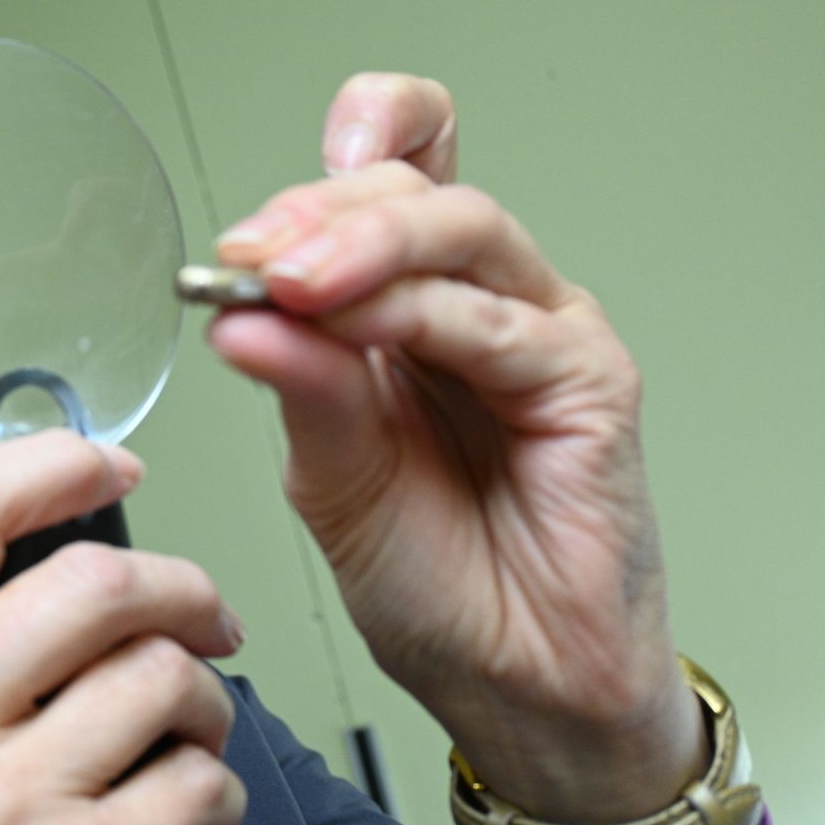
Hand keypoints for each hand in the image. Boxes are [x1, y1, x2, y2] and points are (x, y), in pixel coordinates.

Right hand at [0, 430, 245, 824]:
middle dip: (183, 589)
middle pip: (93, 583)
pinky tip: (184, 822)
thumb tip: (77, 543)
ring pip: (165, 674)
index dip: (55, 463)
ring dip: (209, 706)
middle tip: (210, 621)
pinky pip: (202, 778)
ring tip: (188, 743)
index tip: (114, 465)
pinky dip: (218, 796)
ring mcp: (0, 808)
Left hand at [208, 74, 703, 824]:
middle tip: (253, 254)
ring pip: (462, 233)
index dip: (354, 141)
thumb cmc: (437, 581)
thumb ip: (302, 387)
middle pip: (414, 191)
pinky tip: (360, 326)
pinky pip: (499, 323)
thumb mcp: (332, 478)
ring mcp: (536, 333)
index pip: (398, 172)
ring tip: (292, 280)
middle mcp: (473, 306)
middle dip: (323, 210)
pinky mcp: (588, 380)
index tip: (266, 204)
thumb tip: (236, 313)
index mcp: (406, 311)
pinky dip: (422, 313)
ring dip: (366, 245)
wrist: (514, 683)